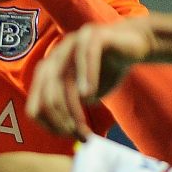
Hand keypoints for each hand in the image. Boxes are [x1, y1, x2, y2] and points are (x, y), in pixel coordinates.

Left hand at [27, 19, 156, 138]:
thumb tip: (69, 130)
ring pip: (62, 77)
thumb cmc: (108, 70)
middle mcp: (56, 55)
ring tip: (81, 124)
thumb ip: (76, 108)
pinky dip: (86, 76)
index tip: (68, 136)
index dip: (48, 122)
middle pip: (47, 92)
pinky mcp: (93, 35)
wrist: (135, 44)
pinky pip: (85, 55)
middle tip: (76, 134)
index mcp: (50, 70)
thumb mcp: (89, 94)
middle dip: (59, 117)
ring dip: (70, 105)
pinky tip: (90, 94)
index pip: (36, 101)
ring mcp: (73, 42)